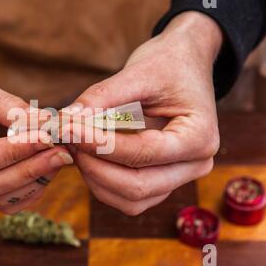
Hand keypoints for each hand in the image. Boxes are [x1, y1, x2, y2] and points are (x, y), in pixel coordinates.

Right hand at [0, 38, 72, 212]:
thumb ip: (5, 106)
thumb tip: (46, 124)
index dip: (11, 153)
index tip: (45, 137)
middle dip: (28, 169)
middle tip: (63, 150)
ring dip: (33, 179)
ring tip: (61, 154)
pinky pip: (3, 200)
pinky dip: (28, 187)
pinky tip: (48, 167)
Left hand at [65, 12, 222, 215]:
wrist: (184, 66)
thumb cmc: (167, 66)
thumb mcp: (138, 73)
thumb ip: (102, 98)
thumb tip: (66, 122)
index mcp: (199, 137)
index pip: (143, 152)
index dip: (100, 144)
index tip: (68, 128)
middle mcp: (195, 165)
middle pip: (138, 187)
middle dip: (95, 166)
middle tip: (68, 139)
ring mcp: (179, 178)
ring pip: (131, 200)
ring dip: (95, 178)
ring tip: (75, 146)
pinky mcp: (161, 182)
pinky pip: (129, 198)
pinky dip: (102, 183)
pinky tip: (87, 156)